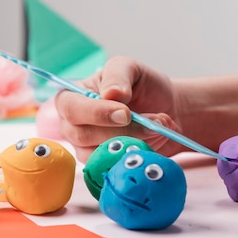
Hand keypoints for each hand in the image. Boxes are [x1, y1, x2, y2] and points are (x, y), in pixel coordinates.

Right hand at [55, 56, 183, 161]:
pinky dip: (135, 156)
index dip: (96, 113)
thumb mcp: (131, 69)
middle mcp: (72, 125)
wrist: (166, 109)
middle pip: (83, 135)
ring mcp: (85, 148)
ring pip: (99, 155)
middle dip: (122, 130)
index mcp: (72, 96)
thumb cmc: (143, 87)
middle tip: (151, 122)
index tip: (126, 113)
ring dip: (133, 143)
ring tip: (156, 129)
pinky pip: (112, 168)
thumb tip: (110, 94)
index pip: (71, 108)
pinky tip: (151, 144)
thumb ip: (118, 75)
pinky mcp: (102, 165)